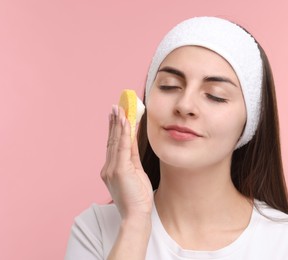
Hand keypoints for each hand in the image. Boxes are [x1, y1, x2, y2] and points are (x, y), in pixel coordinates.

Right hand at [101, 105, 152, 219]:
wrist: (136, 215)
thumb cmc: (138, 197)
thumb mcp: (136, 173)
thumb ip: (133, 157)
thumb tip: (133, 141)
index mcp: (111, 170)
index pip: (113, 145)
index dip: (114, 130)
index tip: (116, 116)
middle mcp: (108, 168)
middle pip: (111, 141)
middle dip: (114, 123)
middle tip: (115, 107)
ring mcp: (111, 169)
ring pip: (116, 141)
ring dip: (118, 123)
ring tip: (119, 109)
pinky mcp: (119, 170)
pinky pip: (121, 147)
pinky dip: (123, 133)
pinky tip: (125, 121)